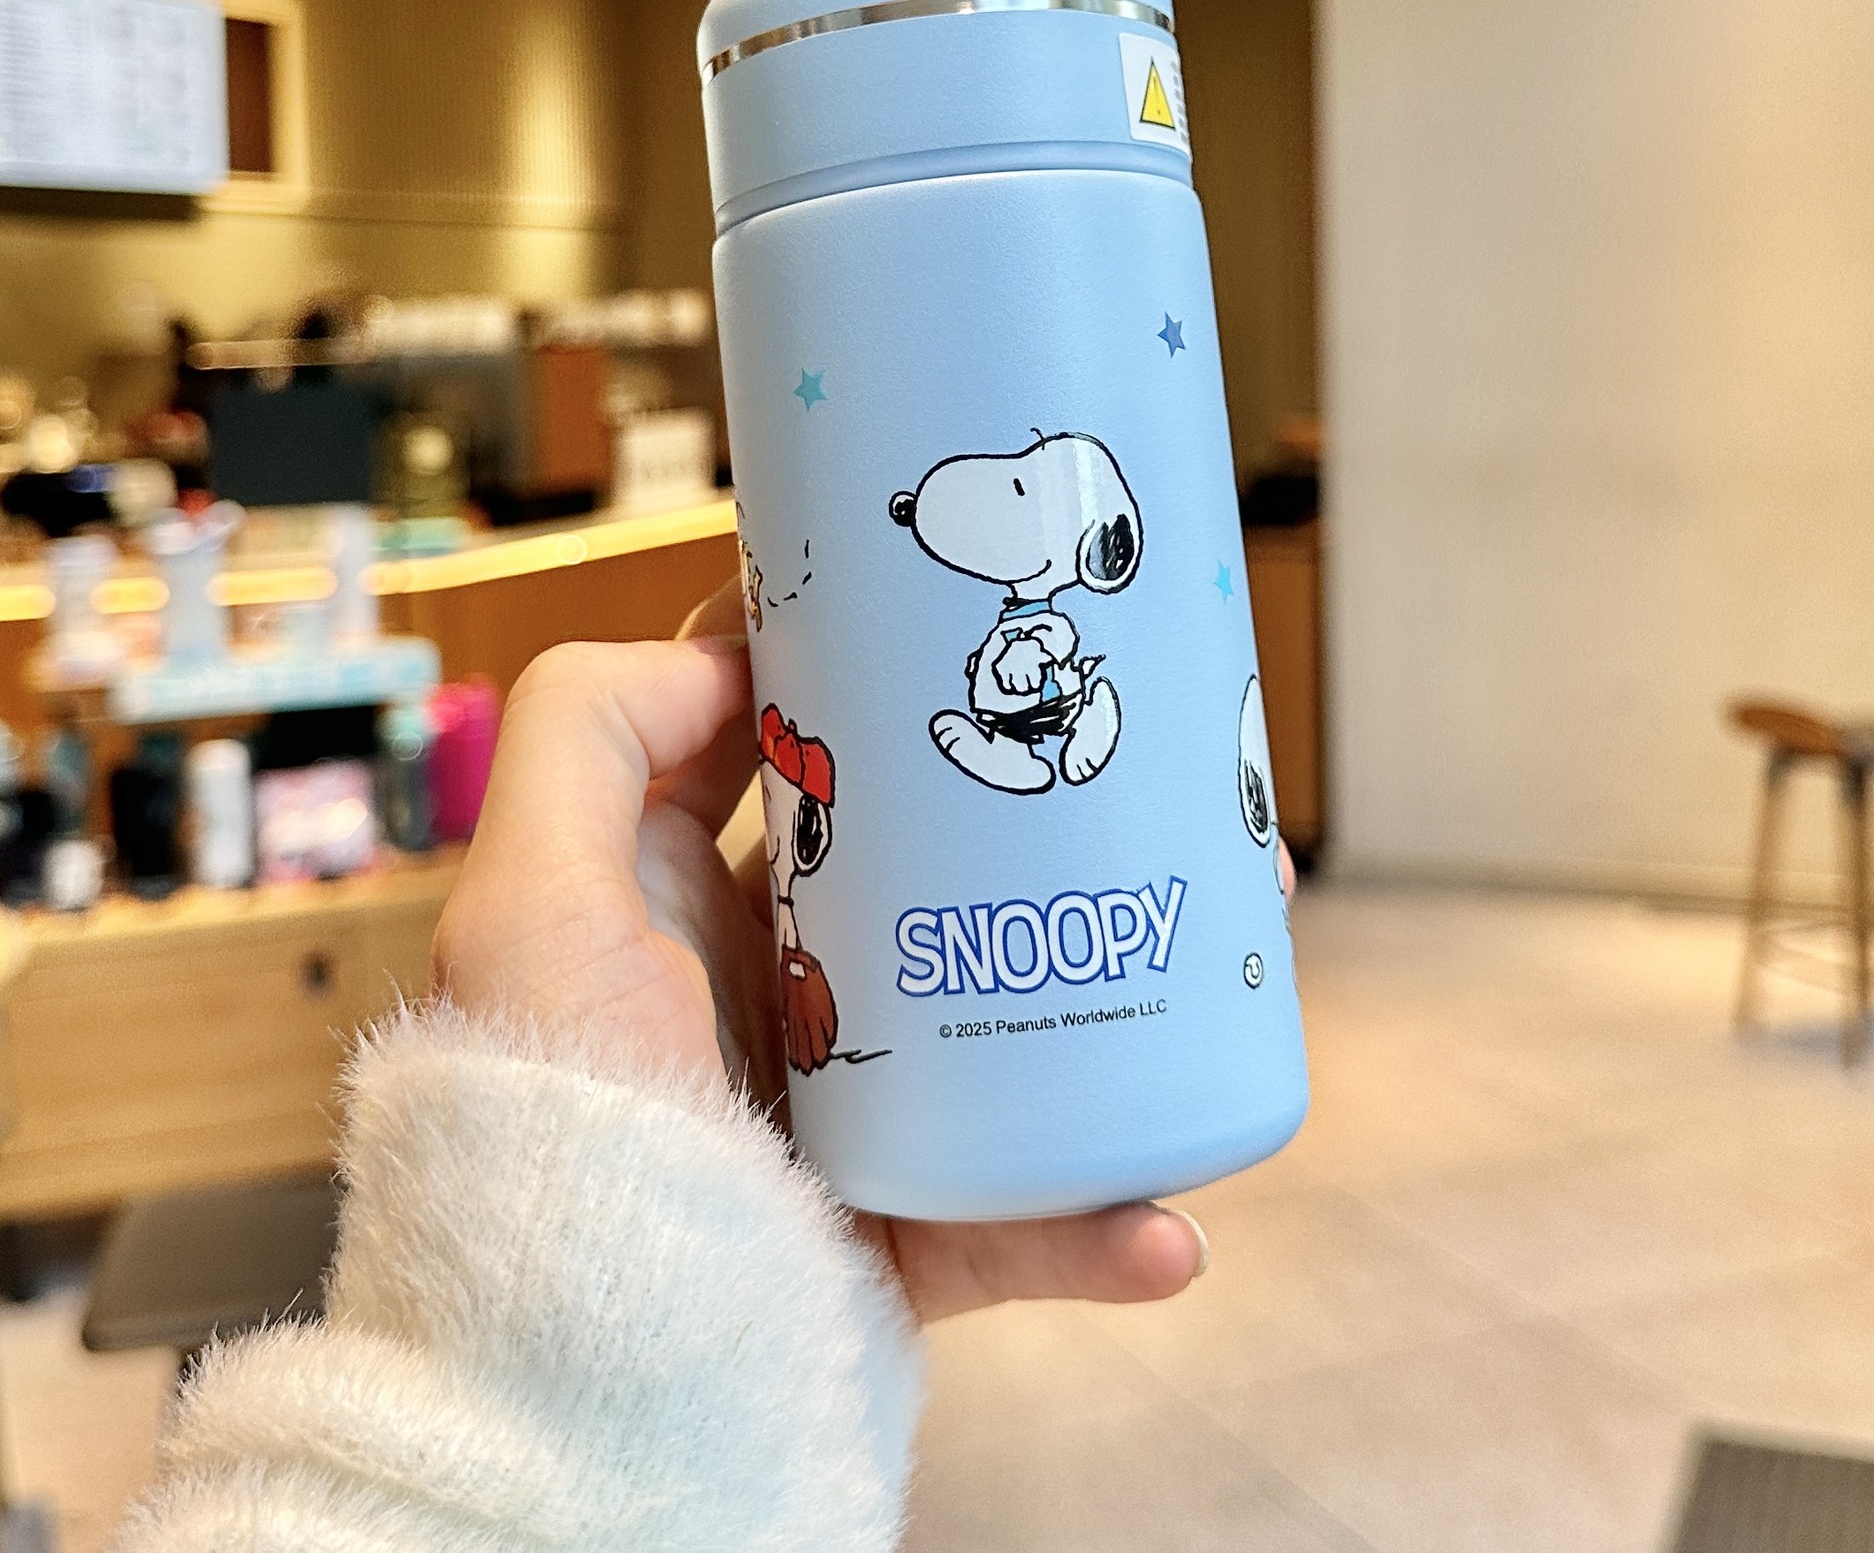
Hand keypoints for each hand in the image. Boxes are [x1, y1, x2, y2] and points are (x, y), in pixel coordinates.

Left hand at [433, 584, 1217, 1321]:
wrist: (581, 1382)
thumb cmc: (541, 1131)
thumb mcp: (528, 902)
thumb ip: (588, 734)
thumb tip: (723, 655)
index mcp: (676, 908)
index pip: (777, 756)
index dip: (853, 684)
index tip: (952, 631)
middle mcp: (765, 991)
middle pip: (918, 873)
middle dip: (1021, 824)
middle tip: (1123, 774)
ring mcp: (843, 1111)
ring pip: (1002, 1026)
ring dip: (1111, 1006)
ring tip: (1205, 963)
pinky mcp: (899, 1233)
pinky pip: (1026, 1224)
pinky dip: (1101, 1227)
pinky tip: (1167, 1227)